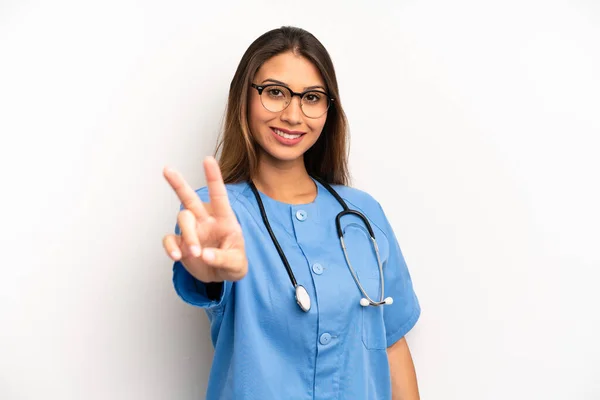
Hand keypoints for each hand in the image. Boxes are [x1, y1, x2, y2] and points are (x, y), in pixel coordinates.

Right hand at [162, 156, 247, 282]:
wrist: (221, 278)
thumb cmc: (233, 263)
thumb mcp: (237, 264)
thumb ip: (223, 258)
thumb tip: (204, 255)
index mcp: (224, 219)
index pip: (219, 195)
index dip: (213, 177)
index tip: (207, 159)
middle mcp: (206, 220)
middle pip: (190, 199)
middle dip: (178, 184)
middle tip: (167, 170)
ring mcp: (192, 231)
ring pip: (182, 220)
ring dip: (187, 235)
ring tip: (196, 253)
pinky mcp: (180, 244)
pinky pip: (170, 239)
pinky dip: (171, 247)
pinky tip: (178, 256)